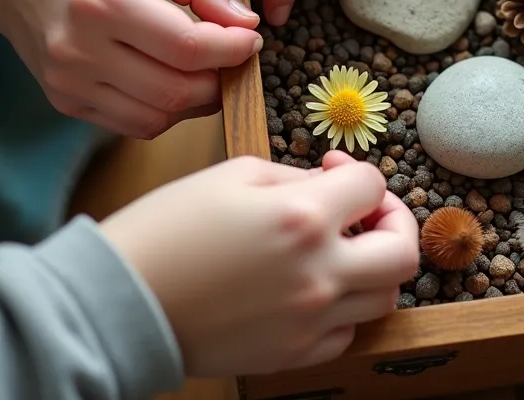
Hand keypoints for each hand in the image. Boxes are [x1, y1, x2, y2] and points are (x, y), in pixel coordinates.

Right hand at [0, 0, 261, 138]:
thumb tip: (247, 22)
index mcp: (102, 2)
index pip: (188, 48)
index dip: (233, 49)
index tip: (252, 38)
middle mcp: (79, 50)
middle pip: (176, 91)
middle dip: (220, 79)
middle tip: (234, 57)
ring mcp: (68, 82)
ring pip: (158, 118)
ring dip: (196, 101)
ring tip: (205, 69)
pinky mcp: (65, 101)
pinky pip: (133, 124)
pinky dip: (165, 110)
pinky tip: (170, 79)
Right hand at [100, 150, 418, 376]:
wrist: (121, 300)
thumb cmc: (166, 230)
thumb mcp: (229, 175)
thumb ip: (292, 176)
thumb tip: (328, 186)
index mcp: (303, 217)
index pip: (373, 185)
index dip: (355, 170)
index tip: (331, 170)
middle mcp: (319, 271)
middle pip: (402, 251)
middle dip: (394, 221)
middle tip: (366, 212)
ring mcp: (311, 319)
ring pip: (385, 297)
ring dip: (374, 267)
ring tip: (343, 251)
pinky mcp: (294, 354)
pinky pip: (348, 334)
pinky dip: (345, 310)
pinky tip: (317, 290)